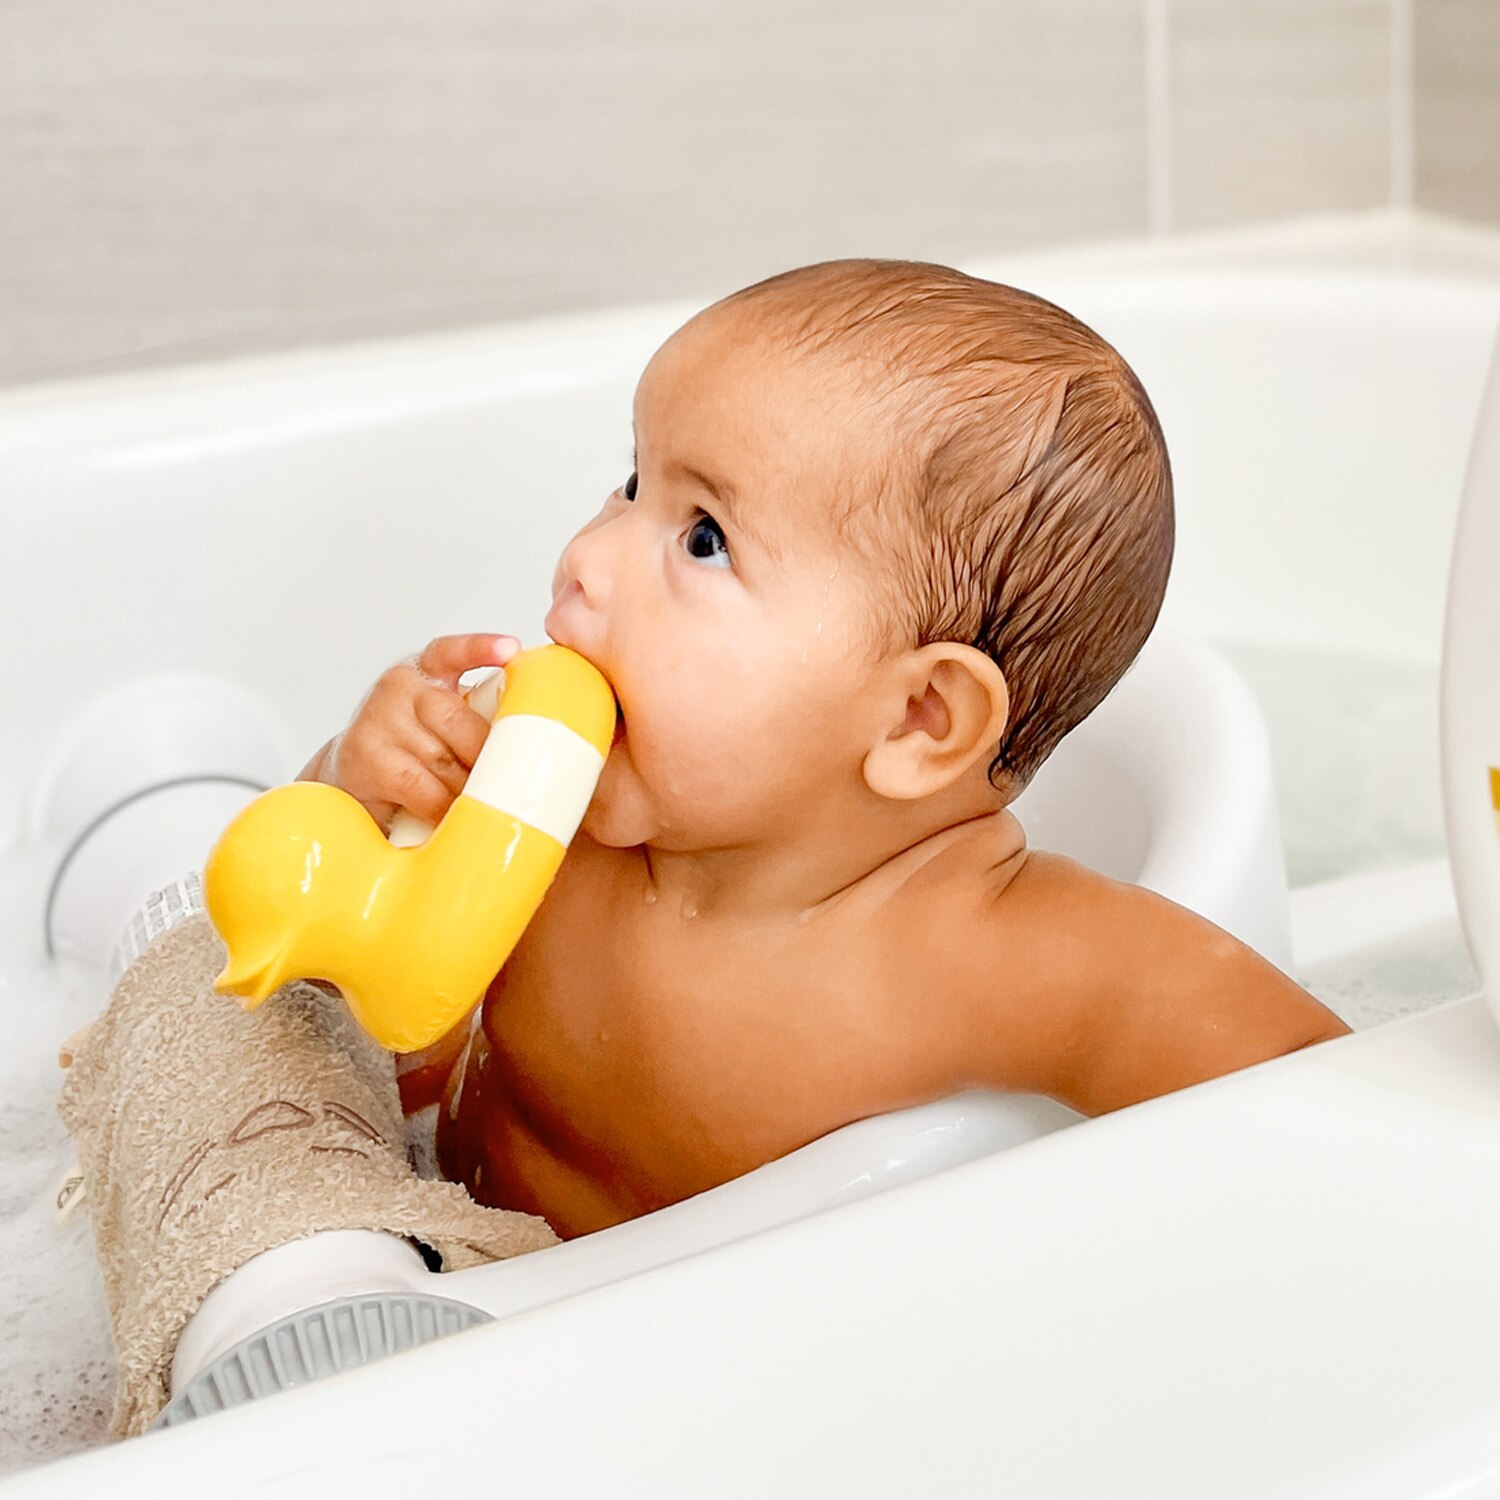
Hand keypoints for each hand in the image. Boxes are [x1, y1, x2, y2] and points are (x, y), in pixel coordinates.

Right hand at [302, 633, 519, 831]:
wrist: (352, 776)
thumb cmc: (412, 749)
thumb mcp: (442, 720)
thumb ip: (477, 713)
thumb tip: (537, 735)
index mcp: (425, 670)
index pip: (451, 651)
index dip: (480, 648)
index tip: (510, 649)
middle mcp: (399, 687)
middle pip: (458, 719)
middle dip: (486, 756)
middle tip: (507, 780)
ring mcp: (379, 720)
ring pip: (444, 759)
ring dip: (467, 788)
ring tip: (481, 803)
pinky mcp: (368, 759)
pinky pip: (423, 788)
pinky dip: (443, 807)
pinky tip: (451, 816)